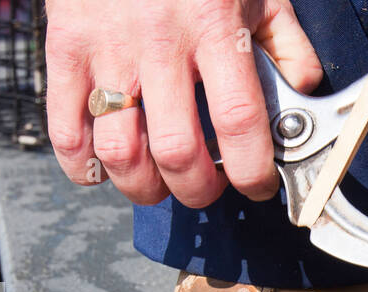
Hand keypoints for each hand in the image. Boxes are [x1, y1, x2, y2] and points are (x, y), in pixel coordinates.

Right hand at [45, 0, 322, 206]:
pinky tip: (107, 168)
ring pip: (120, 152)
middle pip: (176, 151)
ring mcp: (107, 48)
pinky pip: (66, 130)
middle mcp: (159, 41)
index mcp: (213, 25)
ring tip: (160, 184)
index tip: (257, 185)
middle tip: (207, 187)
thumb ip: (285, 41)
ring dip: (144, 187)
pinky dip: (85, 167)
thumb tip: (303, 91)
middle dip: (197, 190)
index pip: (238, 120)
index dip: (252, 170)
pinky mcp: (64, 48)